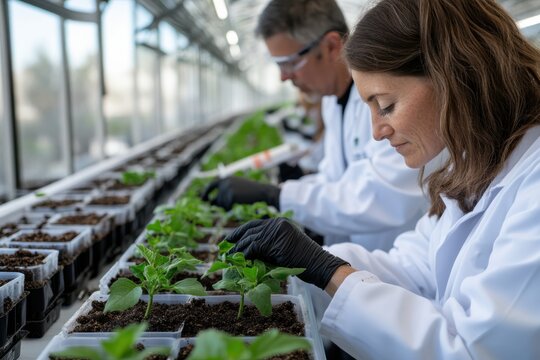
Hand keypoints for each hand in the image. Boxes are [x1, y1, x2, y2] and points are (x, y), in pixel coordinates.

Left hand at [201, 176, 279, 209]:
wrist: (260, 191)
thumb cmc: (249, 191)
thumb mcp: (235, 188)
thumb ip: (224, 192)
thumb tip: (211, 201)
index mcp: (226, 178)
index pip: (211, 185)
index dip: (206, 192)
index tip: (203, 198)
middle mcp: (225, 182)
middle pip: (216, 197)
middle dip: (216, 203)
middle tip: (217, 206)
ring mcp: (228, 189)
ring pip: (221, 203)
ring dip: (226, 206)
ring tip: (235, 202)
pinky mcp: (232, 195)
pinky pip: (227, 206)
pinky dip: (231, 208)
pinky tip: (237, 204)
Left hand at [226, 218, 348, 288]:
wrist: (319, 264)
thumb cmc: (304, 261)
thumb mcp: (283, 248)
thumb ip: (268, 246)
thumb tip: (248, 251)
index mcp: (279, 222)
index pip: (254, 224)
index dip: (239, 231)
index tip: (229, 239)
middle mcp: (277, 223)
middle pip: (250, 229)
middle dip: (235, 239)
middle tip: (224, 248)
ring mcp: (276, 231)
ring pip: (250, 239)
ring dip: (238, 249)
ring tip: (229, 257)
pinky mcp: (275, 242)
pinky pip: (254, 247)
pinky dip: (245, 254)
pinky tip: (240, 260)